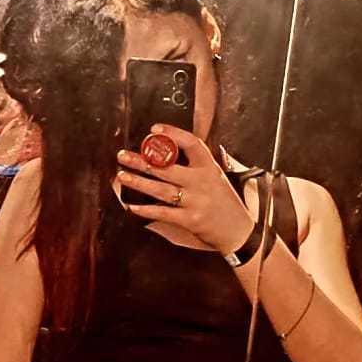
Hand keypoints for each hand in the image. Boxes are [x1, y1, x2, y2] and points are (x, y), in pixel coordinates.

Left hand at [116, 124, 254, 254]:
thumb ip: (200, 164)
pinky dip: (147, 210)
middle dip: (142, 161)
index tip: (154, 130)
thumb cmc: (225, 203)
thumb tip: (177, 148)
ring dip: (139, 183)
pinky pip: (164, 213)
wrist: (239, 231)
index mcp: (210, 167)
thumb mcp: (219, 177)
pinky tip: (133, 206)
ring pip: (161, 189)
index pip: (192, 143)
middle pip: (167, 167)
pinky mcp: (191, 220)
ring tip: (122, 176)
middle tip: (123, 156)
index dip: (172, 134)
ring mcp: (196, 201)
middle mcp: (202, 182)